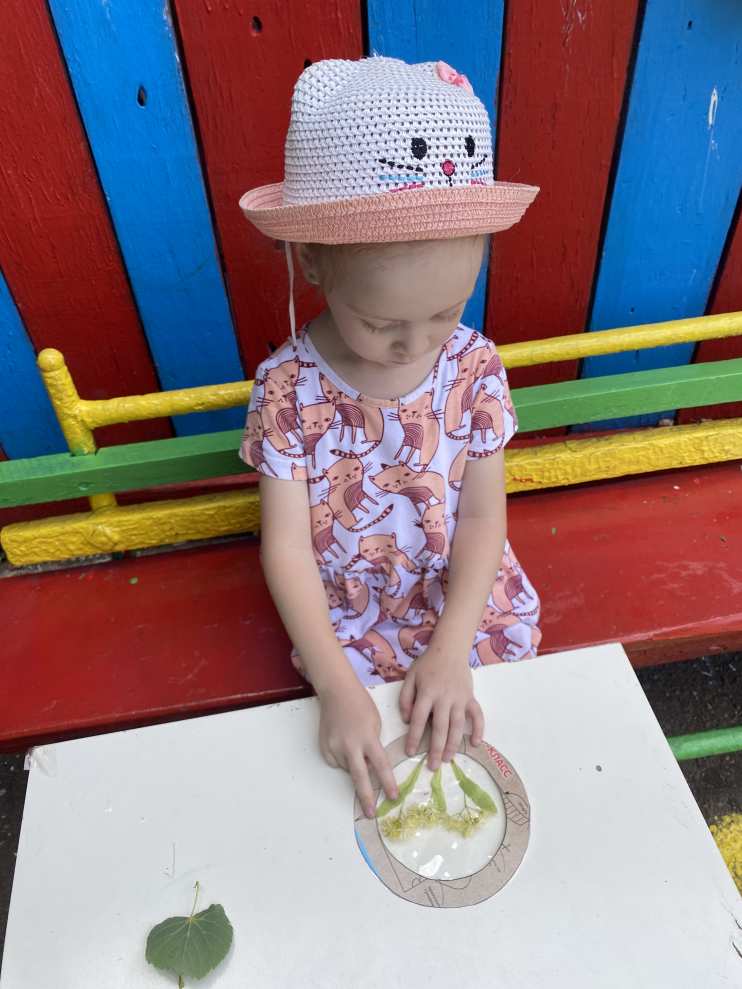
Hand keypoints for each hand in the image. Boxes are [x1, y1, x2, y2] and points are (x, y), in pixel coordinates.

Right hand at [317, 677, 398, 818]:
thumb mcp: (375, 723)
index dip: (387, 783)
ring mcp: (334, 747)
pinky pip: (337, 762)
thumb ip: (373, 746)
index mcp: (367, 738)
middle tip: (371, 813)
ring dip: (355, 765)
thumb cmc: (360, 705)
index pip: (380, 765)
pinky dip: (343, 759)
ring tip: (354, 744)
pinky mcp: (324, 748)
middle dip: (366, 797)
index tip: (393, 796)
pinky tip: (343, 744)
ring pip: (348, 768)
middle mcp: (349, 745)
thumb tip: (370, 766)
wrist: (336, 692)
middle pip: (359, 777)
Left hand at [399, 646, 483, 770]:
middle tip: (432, 766)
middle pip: (439, 727)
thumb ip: (405, 698)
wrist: (450, 649)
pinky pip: (477, 715)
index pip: (418, 719)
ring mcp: (459, 698)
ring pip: (457, 725)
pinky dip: (478, 729)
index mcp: (427, 693)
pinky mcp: (470, 697)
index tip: (410, 752)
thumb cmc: (427, 664)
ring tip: (447, 759)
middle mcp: (444, 698)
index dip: (413, 737)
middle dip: (435, 748)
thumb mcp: (410, 677)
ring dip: (453, 744)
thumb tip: (406, 720)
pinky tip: (475, 743)